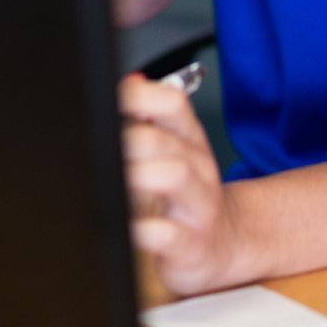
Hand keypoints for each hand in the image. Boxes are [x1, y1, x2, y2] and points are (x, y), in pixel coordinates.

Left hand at [118, 72, 245, 295]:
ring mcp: (198, 206)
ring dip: (140, 175)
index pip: (174, 104)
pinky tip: (129, 227)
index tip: (112, 100)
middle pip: (166, 140)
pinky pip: (170, 235)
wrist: (223, 244)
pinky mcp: (191, 245)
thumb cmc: (186, 197)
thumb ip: (149, 119)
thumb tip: (128, 82)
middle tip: (104, 147)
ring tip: (119, 181)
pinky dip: (146, 230)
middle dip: (132, 140)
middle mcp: (198, 168)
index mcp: (190, 141)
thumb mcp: (174, 154)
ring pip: (175, 177)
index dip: (141, 96)